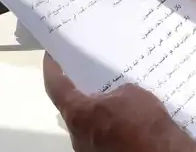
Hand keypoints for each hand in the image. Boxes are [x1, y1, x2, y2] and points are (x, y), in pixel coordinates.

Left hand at [42, 55, 195, 151]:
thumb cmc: (142, 122)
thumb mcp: (131, 93)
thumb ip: (115, 90)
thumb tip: (115, 96)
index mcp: (77, 114)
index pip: (55, 86)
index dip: (53, 68)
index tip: (53, 54)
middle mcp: (77, 135)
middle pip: (72, 107)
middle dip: (81, 91)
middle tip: (90, 72)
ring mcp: (90, 150)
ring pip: (89, 124)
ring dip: (98, 111)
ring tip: (113, 93)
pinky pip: (103, 136)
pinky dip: (110, 125)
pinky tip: (126, 115)